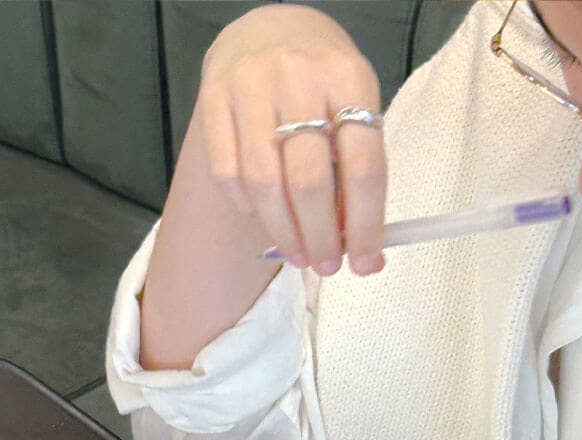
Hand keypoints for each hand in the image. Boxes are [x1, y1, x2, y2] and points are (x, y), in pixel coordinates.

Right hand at [198, 4, 386, 275]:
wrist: (268, 31)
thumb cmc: (320, 86)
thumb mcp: (351, 110)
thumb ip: (356, 172)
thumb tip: (361, 248)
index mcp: (349, 78)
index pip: (363, 167)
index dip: (366, 225)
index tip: (366, 263)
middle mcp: (300, 77)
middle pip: (311, 181)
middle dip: (322, 238)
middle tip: (327, 266)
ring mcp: (251, 86)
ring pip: (266, 184)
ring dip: (285, 233)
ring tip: (299, 255)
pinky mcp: (214, 98)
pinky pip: (228, 174)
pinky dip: (248, 207)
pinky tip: (263, 215)